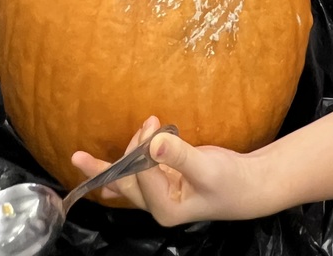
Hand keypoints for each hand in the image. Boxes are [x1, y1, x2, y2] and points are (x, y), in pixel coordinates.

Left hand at [71, 115, 256, 224]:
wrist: (250, 184)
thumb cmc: (231, 181)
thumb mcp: (207, 168)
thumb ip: (180, 155)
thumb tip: (153, 141)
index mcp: (165, 208)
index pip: (139, 175)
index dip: (141, 148)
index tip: (155, 124)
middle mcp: (158, 203)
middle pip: (124, 183)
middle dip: (108, 164)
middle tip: (82, 153)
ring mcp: (161, 193)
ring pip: (130, 176)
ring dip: (129, 151)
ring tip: (145, 125)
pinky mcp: (167, 181)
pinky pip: (140, 172)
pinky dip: (130, 161)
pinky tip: (114, 170)